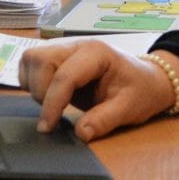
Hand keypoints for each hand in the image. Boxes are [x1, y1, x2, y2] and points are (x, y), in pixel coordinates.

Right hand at [19, 41, 178, 140]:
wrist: (147, 80)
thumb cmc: (140, 90)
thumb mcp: (129, 108)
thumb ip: (104, 120)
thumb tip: (80, 133)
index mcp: (96, 53)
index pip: (64, 75)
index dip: (52, 103)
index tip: (47, 127)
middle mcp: (76, 46)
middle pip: (40, 59)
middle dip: (40, 91)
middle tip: (53, 115)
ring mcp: (65, 49)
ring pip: (31, 59)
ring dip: (34, 85)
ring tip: (53, 104)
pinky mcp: (57, 57)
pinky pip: (31, 64)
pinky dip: (32, 82)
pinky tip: (49, 96)